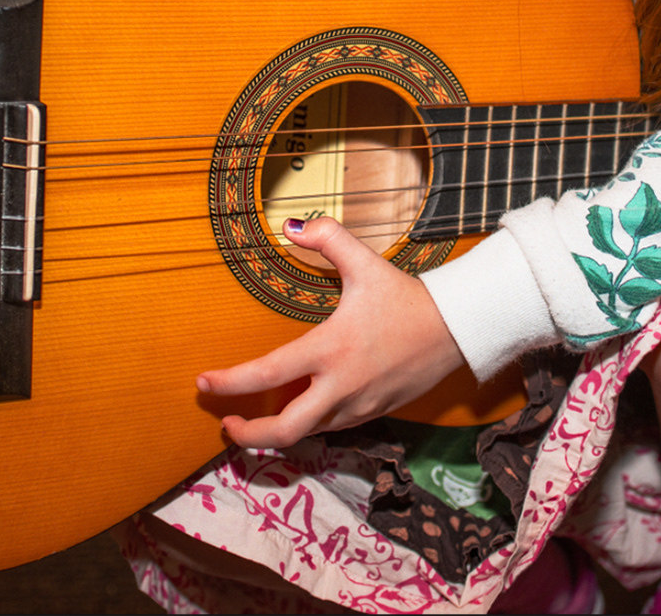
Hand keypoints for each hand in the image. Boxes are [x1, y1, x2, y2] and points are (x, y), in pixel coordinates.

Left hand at [197, 217, 467, 448]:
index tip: (203, 383)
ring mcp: (358, 406)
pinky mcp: (374, 414)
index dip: (229, 383)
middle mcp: (340, 387)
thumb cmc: (408, 297)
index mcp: (330, 350)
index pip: (267, 374)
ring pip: (308, 434)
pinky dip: (309, 425)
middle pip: (284, 431)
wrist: (457, 329)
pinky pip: (332, 428)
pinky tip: (300, 410)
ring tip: (256, 419)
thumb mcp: (365, 263)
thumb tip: (291, 225)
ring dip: (278, 432)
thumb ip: (327, 238)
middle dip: (248, 435)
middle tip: (226, 423)